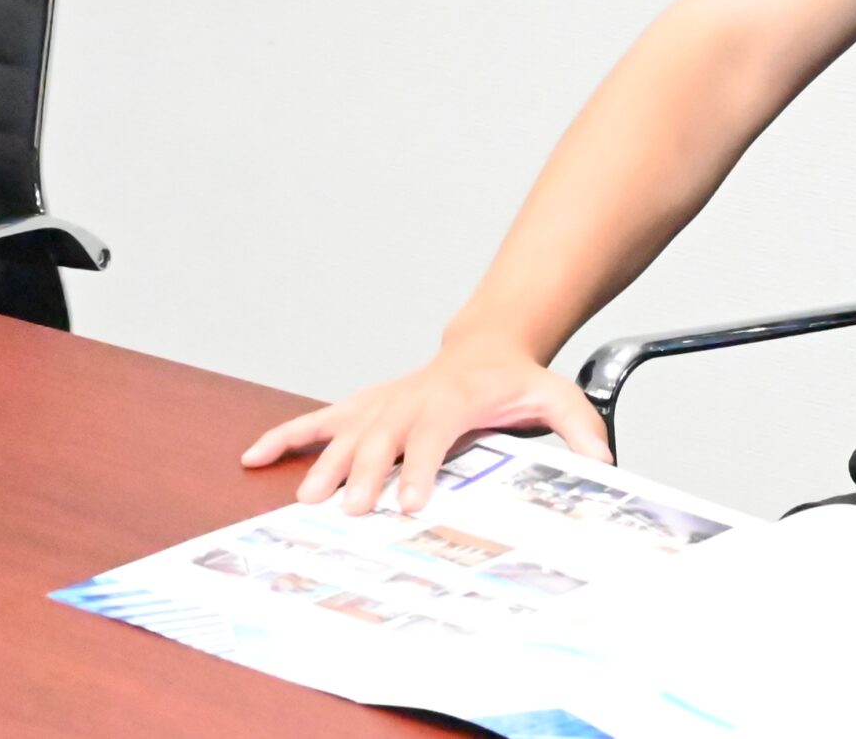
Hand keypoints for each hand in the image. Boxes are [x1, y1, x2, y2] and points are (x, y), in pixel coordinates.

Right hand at [238, 337, 611, 514]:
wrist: (486, 344)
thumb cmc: (515, 380)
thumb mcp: (555, 396)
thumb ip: (579, 427)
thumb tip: (602, 462)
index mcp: (453, 399)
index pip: (433, 434)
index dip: (420, 467)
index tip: (409, 502)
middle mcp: (411, 399)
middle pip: (382, 437)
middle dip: (365, 474)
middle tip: (348, 510)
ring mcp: (383, 402)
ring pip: (347, 431)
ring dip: (323, 464)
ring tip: (306, 499)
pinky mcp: (364, 406)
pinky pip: (319, 419)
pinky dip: (286, 436)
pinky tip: (253, 456)